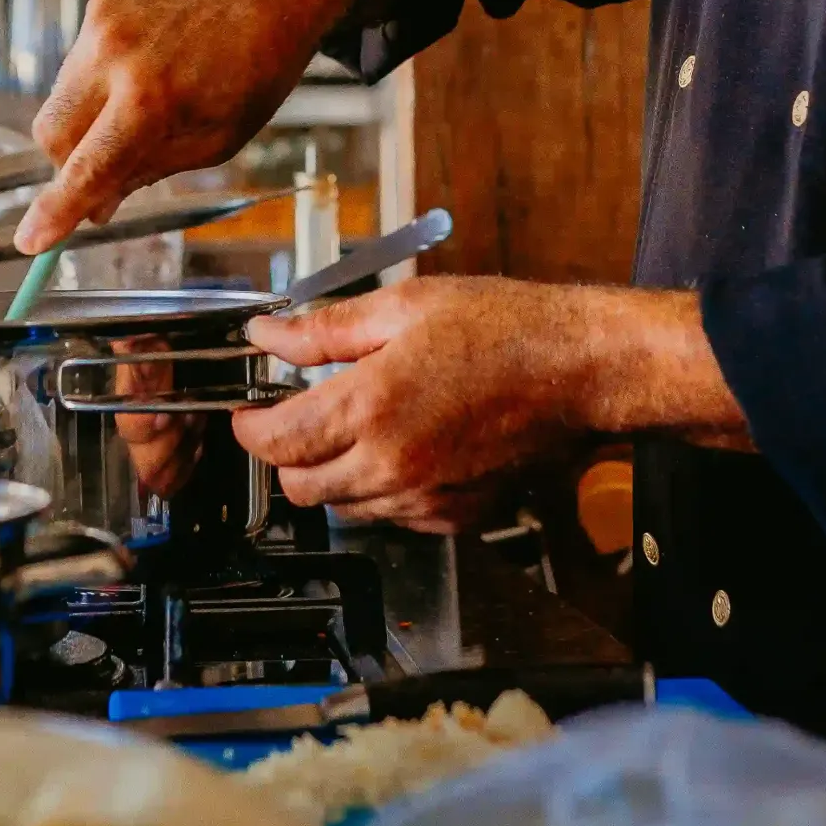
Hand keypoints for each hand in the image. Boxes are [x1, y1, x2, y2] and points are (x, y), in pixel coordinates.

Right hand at [15, 0, 393, 250]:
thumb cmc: (255, 73)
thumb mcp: (214, 143)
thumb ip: (146, 172)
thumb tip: (97, 204)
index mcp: (151, 100)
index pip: (86, 170)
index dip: (56, 211)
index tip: (29, 240)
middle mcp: (116, 57)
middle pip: (52, 134)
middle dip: (67, 163)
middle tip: (104, 167)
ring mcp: (103, 23)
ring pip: (60, 97)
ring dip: (84, 119)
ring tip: (140, 102)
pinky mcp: (101, 2)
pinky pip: (77, 61)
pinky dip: (98, 79)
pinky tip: (143, 67)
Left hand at [232, 276, 745, 530]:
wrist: (577, 369)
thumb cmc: (502, 328)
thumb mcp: (403, 306)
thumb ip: (324, 330)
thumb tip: (266, 336)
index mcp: (371, 405)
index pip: (276, 443)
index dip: (249, 429)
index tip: (249, 412)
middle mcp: (392, 462)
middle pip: (300, 489)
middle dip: (285, 457)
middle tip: (296, 418)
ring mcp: (425, 496)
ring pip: (344, 508)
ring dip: (333, 475)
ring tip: (357, 425)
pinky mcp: (456, 515)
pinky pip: (393, 519)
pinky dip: (381, 493)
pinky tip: (400, 449)